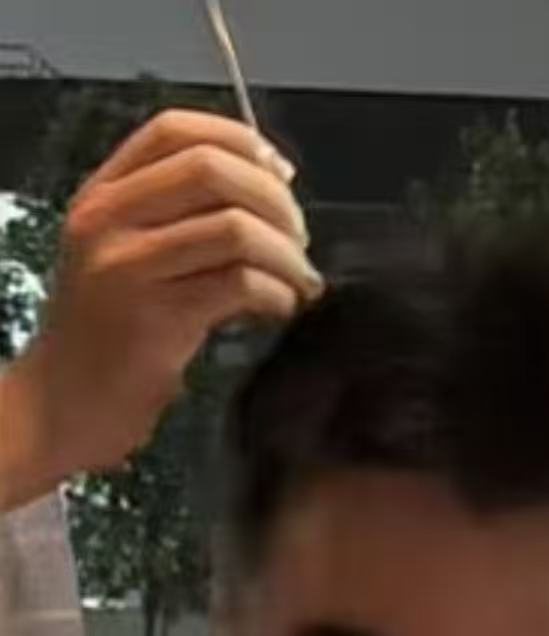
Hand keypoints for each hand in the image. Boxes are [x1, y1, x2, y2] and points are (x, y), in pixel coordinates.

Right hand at [3, 109, 321, 501]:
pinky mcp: (155, 319)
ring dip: (286, 255)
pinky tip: (279, 309)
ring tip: (298, 283)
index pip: (176, 130)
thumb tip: (272, 183)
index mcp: (103, 194)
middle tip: (299, 241)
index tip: (281, 176)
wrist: (63, 405)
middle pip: (213, 170)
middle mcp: (108, 219)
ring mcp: (128, 267)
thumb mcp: (127, 257)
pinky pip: (239, 283)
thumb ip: (179, 216)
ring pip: (235, 227)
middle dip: (276, 202)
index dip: (242, 142)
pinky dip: (277, 294)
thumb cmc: (108, 336)